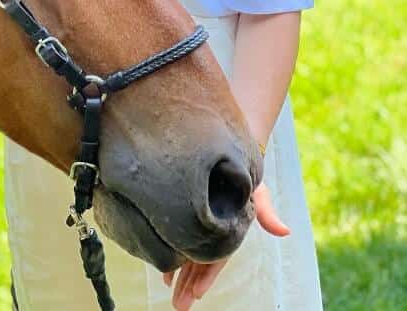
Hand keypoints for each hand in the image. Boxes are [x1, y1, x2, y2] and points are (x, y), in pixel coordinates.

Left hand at [162, 184, 288, 309]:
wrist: (232, 155)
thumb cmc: (246, 175)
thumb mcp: (259, 192)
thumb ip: (266, 213)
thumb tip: (284, 232)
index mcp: (230, 231)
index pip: (218, 258)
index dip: (208, 276)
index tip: (197, 293)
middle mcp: (216, 233)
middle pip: (202, 263)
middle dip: (191, 286)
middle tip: (179, 306)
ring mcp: (204, 228)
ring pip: (191, 258)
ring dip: (182, 279)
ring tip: (172, 297)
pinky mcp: (191, 219)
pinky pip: (182, 243)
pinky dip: (176, 259)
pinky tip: (166, 276)